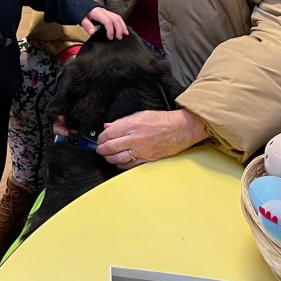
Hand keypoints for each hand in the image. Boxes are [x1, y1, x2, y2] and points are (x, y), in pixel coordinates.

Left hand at [82, 6, 126, 39]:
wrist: (83, 5)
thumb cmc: (83, 13)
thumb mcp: (82, 19)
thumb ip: (87, 25)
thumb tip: (92, 32)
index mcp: (98, 13)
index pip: (107, 21)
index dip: (110, 30)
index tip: (110, 38)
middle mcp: (105, 12)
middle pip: (115, 19)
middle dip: (119, 29)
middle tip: (119, 38)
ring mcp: (108, 12)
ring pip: (118, 18)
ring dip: (122, 26)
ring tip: (125, 34)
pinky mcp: (109, 14)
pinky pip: (118, 18)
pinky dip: (122, 24)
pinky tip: (124, 30)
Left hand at [94, 109, 209, 168]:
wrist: (181, 128)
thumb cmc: (163, 120)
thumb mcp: (141, 114)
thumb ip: (122, 121)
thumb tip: (108, 126)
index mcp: (133, 125)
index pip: (109, 134)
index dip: (101, 138)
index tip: (99, 139)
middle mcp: (136, 138)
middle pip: (111, 147)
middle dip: (101, 149)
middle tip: (99, 149)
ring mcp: (142, 150)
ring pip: (118, 158)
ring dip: (108, 158)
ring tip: (106, 155)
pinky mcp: (148, 159)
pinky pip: (130, 165)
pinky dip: (120, 165)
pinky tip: (118, 162)